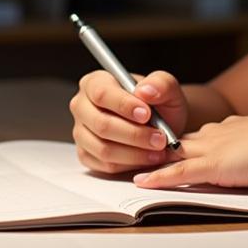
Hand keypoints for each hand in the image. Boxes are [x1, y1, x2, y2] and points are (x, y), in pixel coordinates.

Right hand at [69, 69, 188, 173]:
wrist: (159, 125)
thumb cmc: (158, 103)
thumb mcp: (166, 87)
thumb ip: (160, 84)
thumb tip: (145, 91)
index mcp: (95, 82)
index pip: (102, 93)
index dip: (123, 105)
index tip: (146, 114)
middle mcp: (82, 106)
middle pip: (101, 124)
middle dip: (134, 134)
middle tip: (159, 138)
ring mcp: (81, 132)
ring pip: (103, 149)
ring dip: (135, 153)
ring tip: (157, 150)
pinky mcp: (87, 154)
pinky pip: (106, 165)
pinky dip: (130, 165)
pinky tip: (147, 158)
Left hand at [132, 110, 247, 189]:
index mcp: (232, 129)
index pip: (201, 135)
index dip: (184, 141)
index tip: (170, 144)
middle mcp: (217, 135)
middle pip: (179, 141)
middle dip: (157, 148)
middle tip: (136, 152)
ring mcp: (213, 150)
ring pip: (173, 155)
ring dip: (151, 163)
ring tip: (128, 168)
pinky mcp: (215, 165)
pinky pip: (179, 172)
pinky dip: (159, 177)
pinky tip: (142, 183)